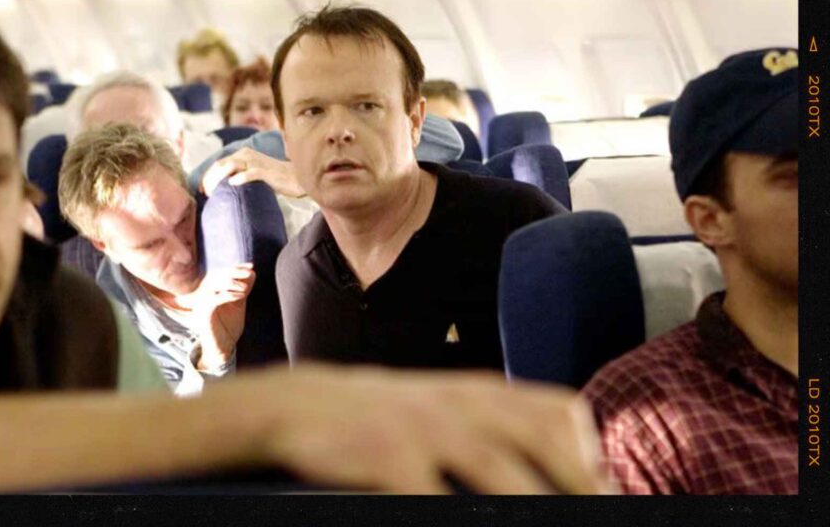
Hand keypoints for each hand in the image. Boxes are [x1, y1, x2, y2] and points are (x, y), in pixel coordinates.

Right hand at [178, 263, 255, 368]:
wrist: (222, 348)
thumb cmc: (228, 326)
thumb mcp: (238, 304)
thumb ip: (243, 289)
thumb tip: (252, 273)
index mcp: (209, 291)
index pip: (220, 272)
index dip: (235, 267)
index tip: (250, 266)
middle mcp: (202, 295)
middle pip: (215, 275)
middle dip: (234, 271)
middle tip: (249, 272)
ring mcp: (201, 304)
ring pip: (213, 284)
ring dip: (231, 282)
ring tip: (245, 288)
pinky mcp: (203, 314)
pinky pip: (213, 299)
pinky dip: (229, 295)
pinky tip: (241, 296)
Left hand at [201, 148, 305, 198]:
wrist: (296, 178)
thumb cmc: (274, 179)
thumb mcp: (252, 173)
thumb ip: (238, 175)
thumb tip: (221, 188)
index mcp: (242, 154)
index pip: (218, 163)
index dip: (207, 176)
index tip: (202, 190)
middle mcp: (247, 154)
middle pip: (221, 164)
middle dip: (210, 179)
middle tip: (205, 193)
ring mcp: (256, 162)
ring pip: (231, 166)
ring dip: (219, 179)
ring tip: (213, 192)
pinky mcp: (266, 171)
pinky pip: (250, 173)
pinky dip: (240, 178)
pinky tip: (232, 184)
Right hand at [232, 364, 615, 494]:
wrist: (296, 405)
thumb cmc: (377, 415)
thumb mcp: (437, 405)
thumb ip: (487, 421)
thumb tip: (553, 453)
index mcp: (475, 391)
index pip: (554, 409)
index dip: (588, 450)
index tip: (608, 487)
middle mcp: (458, 403)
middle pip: (542, 439)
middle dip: (582, 481)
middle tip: (607, 511)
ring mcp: (424, 427)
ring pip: (500, 472)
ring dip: (535, 504)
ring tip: (558, 526)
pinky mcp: (388, 454)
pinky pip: (435, 500)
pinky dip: (454, 515)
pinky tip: (460, 525)